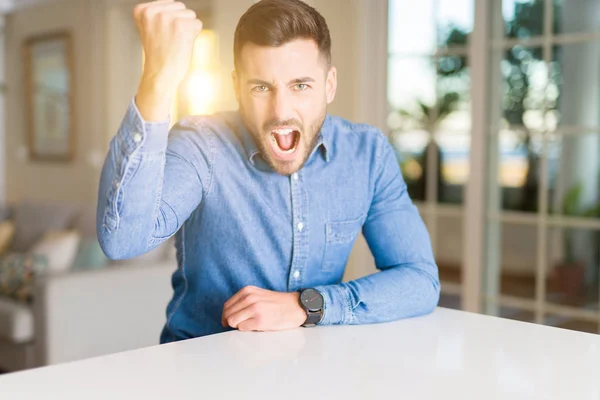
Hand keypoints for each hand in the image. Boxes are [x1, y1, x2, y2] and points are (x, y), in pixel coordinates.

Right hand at [133, 0, 202, 119]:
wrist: (160, 75)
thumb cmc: (158, 55)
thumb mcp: (151, 28)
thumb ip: (159, 14)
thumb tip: (178, 6)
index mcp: (142, 10)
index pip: (169, 4)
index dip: (170, 21)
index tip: (161, 36)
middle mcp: (152, 11)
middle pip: (180, 7)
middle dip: (180, 23)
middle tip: (170, 40)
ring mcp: (167, 17)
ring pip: (190, 14)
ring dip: (187, 29)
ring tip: (175, 43)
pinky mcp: (181, 25)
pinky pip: (197, 24)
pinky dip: (194, 35)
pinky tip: (182, 45)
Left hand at [222, 286, 306, 331]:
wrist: (296, 307)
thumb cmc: (278, 303)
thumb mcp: (258, 295)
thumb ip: (244, 301)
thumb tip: (228, 315)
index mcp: (247, 291)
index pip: (227, 306)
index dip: (226, 316)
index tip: (228, 322)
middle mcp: (249, 298)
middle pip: (227, 315)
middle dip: (231, 322)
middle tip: (240, 325)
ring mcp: (254, 309)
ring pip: (232, 322)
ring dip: (239, 326)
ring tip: (249, 325)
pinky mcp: (260, 321)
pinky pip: (242, 328)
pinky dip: (247, 330)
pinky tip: (256, 327)